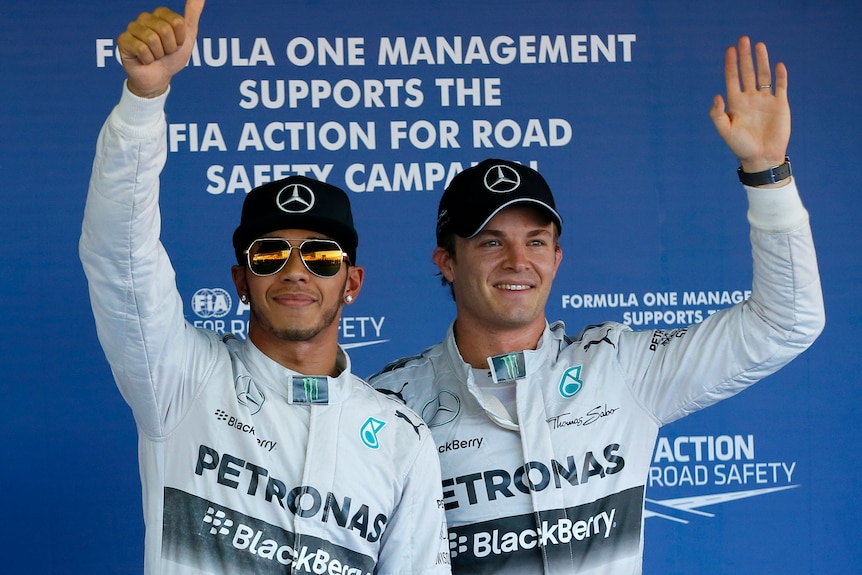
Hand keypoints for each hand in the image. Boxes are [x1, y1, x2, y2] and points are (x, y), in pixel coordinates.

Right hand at [118, 0, 205, 97]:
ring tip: (155, 56)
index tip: (176, 44)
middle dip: (169, 47)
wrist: (159, 78)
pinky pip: (141, 48)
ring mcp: (132, 28)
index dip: (180, 38)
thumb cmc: (173, 57)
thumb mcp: (188, 36)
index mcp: (160, 14)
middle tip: (165, 52)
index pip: (177, 22)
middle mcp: (145, 18)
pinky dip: (148, 59)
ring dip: (158, 55)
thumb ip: (193, 14)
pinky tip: (144, 60)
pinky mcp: (123, 40)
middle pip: (165, 30)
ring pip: (152, 39)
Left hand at [709, 36, 789, 173]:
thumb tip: (717, 95)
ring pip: (764, 75)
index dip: (731, 63)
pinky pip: (780, 86)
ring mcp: (765, 100)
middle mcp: (750, 98)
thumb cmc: (740, 146)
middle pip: (747, 72)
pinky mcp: (780, 104)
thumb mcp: (725, 131)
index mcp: (736, 103)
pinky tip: (778, 65)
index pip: (732, 78)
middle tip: (744, 39)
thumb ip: (717, 114)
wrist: (761, 157)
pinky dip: (780, 76)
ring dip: (762, 60)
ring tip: (760, 45)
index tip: (730, 49)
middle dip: (745, 56)